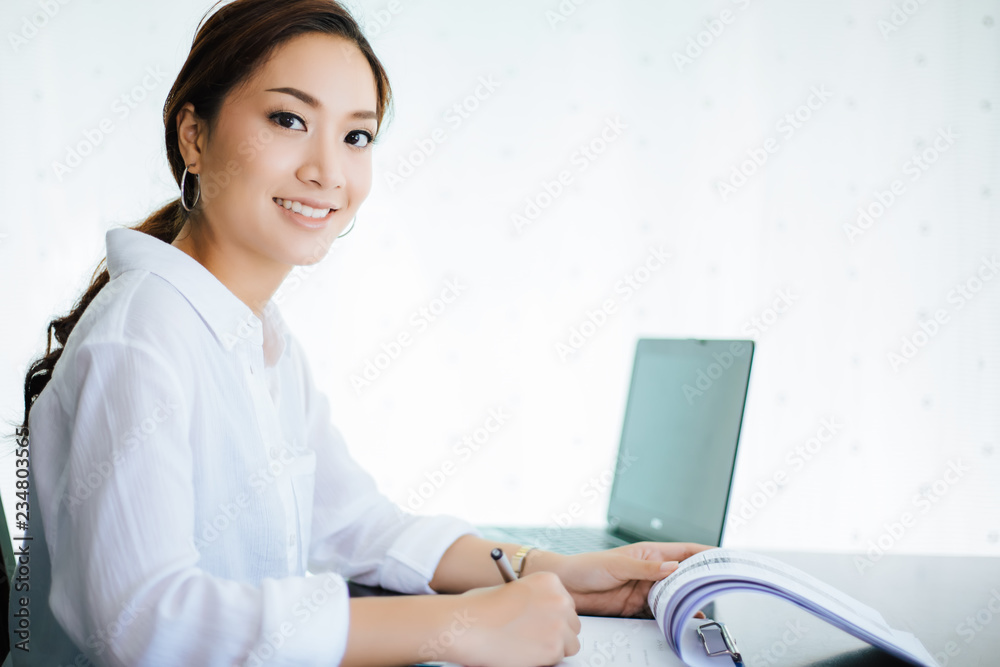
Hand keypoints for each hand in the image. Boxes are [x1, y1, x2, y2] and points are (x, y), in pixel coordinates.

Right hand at [446, 571, 580, 666]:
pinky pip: (559, 657)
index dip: (553, 614)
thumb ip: (535, 599)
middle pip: (572, 622)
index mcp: (549, 581)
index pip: (566, 603)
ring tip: (529, 645)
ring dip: (554, 646)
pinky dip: (545, 659)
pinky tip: (525, 652)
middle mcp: (559, 600)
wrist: (469, 626)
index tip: (542, 620)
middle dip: (556, 631)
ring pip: (571, 642)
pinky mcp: (553, 648)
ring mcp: (558, 624)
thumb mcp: (513, 589)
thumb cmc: (480, 608)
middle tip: (534, 636)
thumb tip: (545, 615)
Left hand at [527, 542, 713, 617]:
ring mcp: (645, 589)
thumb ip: (645, 568)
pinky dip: (672, 615)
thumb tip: (672, 567)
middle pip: (684, 575)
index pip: (684, 551)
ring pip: (674, 595)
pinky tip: (682, 620)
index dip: (705, 553)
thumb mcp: (617, 564)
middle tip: (720, 588)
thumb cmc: (586, 566)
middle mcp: (651, 571)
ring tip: (705, 607)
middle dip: (701, 580)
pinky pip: (660, 611)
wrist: (565, 586)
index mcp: (649, 553)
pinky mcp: (637, 607)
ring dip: (688, 600)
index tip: (724, 558)